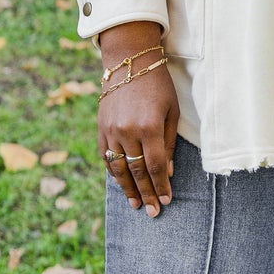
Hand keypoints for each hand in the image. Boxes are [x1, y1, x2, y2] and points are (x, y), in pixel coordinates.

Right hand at [95, 21, 178, 216]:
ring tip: (136, 204)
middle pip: (137, 172)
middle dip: (146, 194)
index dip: (161, 186)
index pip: (156, 166)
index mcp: (149, 127)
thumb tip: (167, 172)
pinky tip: (121, 184)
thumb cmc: (158, 84)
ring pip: (118, 168)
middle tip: (153, 212)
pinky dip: (113, 173)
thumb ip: (169, 142)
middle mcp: (128, 132)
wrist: (128, 60)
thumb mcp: (172, 110)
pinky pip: (106, 157)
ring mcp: (111, 131)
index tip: (166, 200)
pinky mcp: (101, 128)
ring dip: (127, 189)